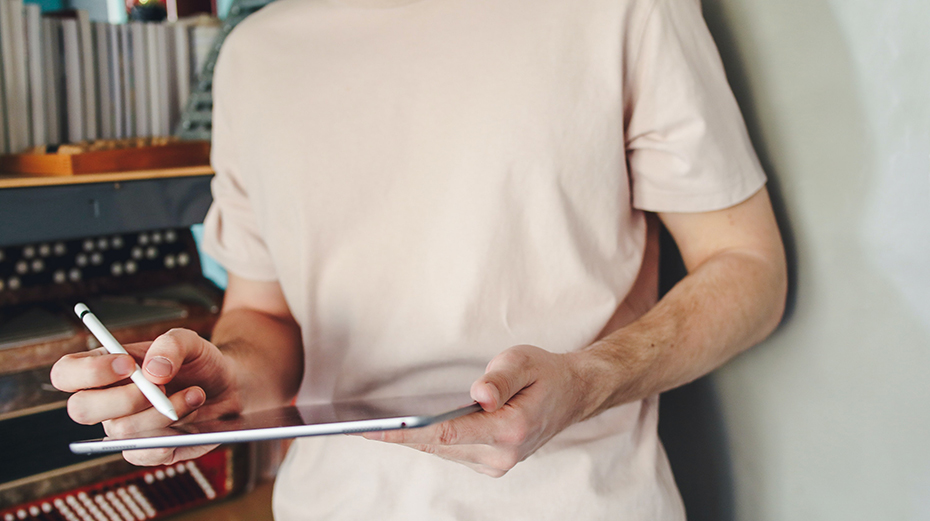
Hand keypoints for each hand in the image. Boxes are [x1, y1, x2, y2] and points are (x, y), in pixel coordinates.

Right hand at [50, 328, 241, 465]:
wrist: (230, 386)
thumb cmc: (199, 361)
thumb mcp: (190, 340)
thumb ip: (170, 345)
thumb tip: (152, 371)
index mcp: (105, 368)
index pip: (66, 373)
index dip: (88, 371)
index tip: (127, 363)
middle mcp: (107, 401)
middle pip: (81, 409)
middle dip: (124, 398)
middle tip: (161, 387)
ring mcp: (124, 428)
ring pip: (121, 431)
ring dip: (162, 412)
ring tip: (195, 394)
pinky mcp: (146, 449)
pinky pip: (141, 454)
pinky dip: (167, 439)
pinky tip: (188, 420)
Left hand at [361, 344, 591, 476]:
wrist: (572, 395)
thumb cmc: (545, 373)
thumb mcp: (524, 361)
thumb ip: (501, 378)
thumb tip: (479, 395)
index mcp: (510, 429)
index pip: (448, 434)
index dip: (407, 434)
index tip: (375, 431)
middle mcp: (502, 455)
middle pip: (438, 447)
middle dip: (397, 439)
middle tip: (355, 429)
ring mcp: (496, 463)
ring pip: (442, 453)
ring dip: (410, 442)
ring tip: (370, 431)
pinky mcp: (491, 463)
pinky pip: (451, 453)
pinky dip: (428, 443)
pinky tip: (404, 433)